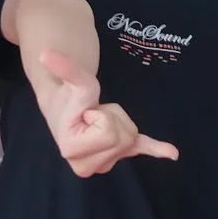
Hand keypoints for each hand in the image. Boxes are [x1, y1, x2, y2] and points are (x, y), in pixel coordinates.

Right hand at [36, 48, 178, 176]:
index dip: (102, 115)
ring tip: (97, 120)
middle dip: (113, 118)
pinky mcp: (116, 157)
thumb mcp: (73, 81)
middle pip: (124, 138)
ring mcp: (102, 164)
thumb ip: (64, 69)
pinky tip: (172, 153)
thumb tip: (45, 53)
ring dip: (119, 122)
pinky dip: (157, 149)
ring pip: (131, 140)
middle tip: (93, 114)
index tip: (86, 113)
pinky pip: (142, 150)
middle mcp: (85, 166)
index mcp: (72, 149)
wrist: (65, 105)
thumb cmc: (69, 95)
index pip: (110, 132)